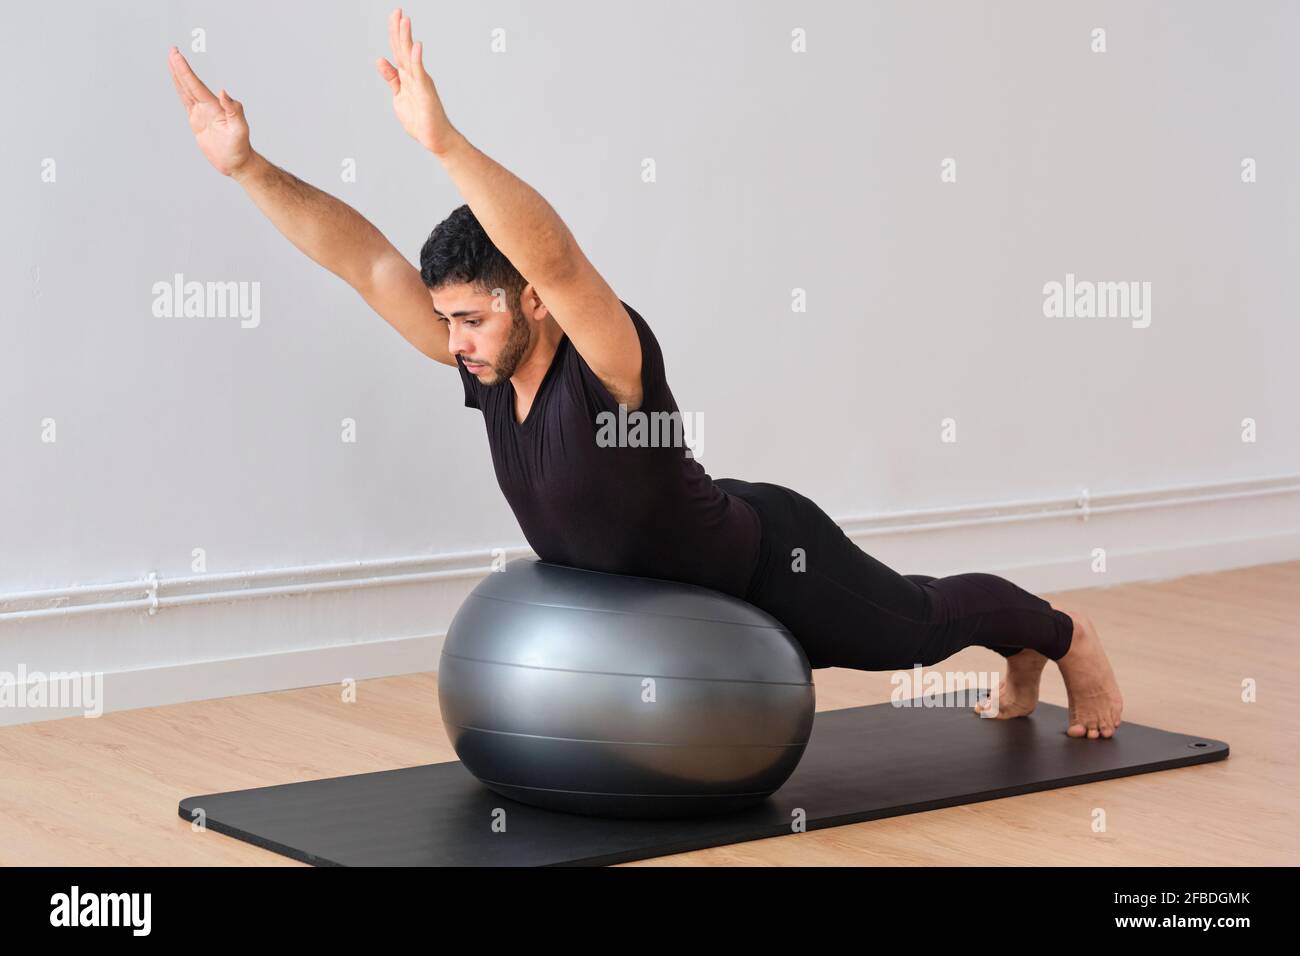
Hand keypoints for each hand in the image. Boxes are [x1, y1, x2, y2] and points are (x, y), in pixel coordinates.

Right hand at [167, 47, 253, 177]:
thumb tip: (224, 92)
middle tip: (172, 50)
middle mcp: (208, 106)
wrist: (236, 162)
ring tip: (171, 60)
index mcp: (215, 106)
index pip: (196, 85)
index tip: (177, 56)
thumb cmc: (240, 147)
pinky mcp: (197, 120)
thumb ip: (234, 110)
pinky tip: (177, 83)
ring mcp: (202, 112)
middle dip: (180, 68)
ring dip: (178, 76)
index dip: (186, 71)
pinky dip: (180, 91)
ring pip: (186, 90)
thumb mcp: (240, 129)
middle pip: (190, 83)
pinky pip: (186, 102)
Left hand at [376, 8, 460, 155]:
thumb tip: (380, 59)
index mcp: (406, 76)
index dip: (394, 34)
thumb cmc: (420, 119)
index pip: (398, 51)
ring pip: (410, 56)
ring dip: (406, 38)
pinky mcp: (426, 92)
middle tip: (397, 11)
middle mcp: (414, 75)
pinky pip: (419, 72)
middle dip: (399, 29)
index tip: (394, 16)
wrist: (435, 138)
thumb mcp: (398, 96)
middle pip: (403, 49)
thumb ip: (391, 78)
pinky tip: (416, 46)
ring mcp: (420, 82)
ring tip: (405, 20)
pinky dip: (417, 59)